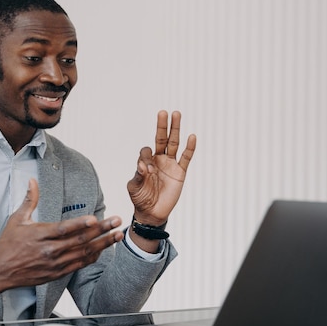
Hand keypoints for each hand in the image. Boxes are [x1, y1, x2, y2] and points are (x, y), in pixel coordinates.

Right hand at [0, 178, 123, 305]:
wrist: (0, 271)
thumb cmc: (8, 244)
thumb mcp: (17, 219)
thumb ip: (29, 200)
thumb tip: (32, 180)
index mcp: (40, 235)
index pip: (63, 229)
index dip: (80, 224)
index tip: (94, 217)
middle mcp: (49, 250)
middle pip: (79, 240)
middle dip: (101, 231)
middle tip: (116, 222)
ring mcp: (55, 263)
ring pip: (84, 253)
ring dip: (103, 244)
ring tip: (117, 235)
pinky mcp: (58, 273)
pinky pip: (80, 264)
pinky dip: (93, 257)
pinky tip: (104, 249)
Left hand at [127, 110, 196, 225]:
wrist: (152, 213)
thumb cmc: (140, 199)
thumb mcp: (134, 187)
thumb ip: (137, 176)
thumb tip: (144, 166)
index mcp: (146, 161)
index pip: (146, 150)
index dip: (145, 158)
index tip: (146, 171)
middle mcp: (159, 159)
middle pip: (161, 138)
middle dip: (162, 126)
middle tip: (163, 112)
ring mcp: (170, 164)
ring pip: (174, 143)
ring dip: (175, 129)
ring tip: (176, 114)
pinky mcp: (180, 172)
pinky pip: (186, 158)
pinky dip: (190, 147)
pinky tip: (192, 136)